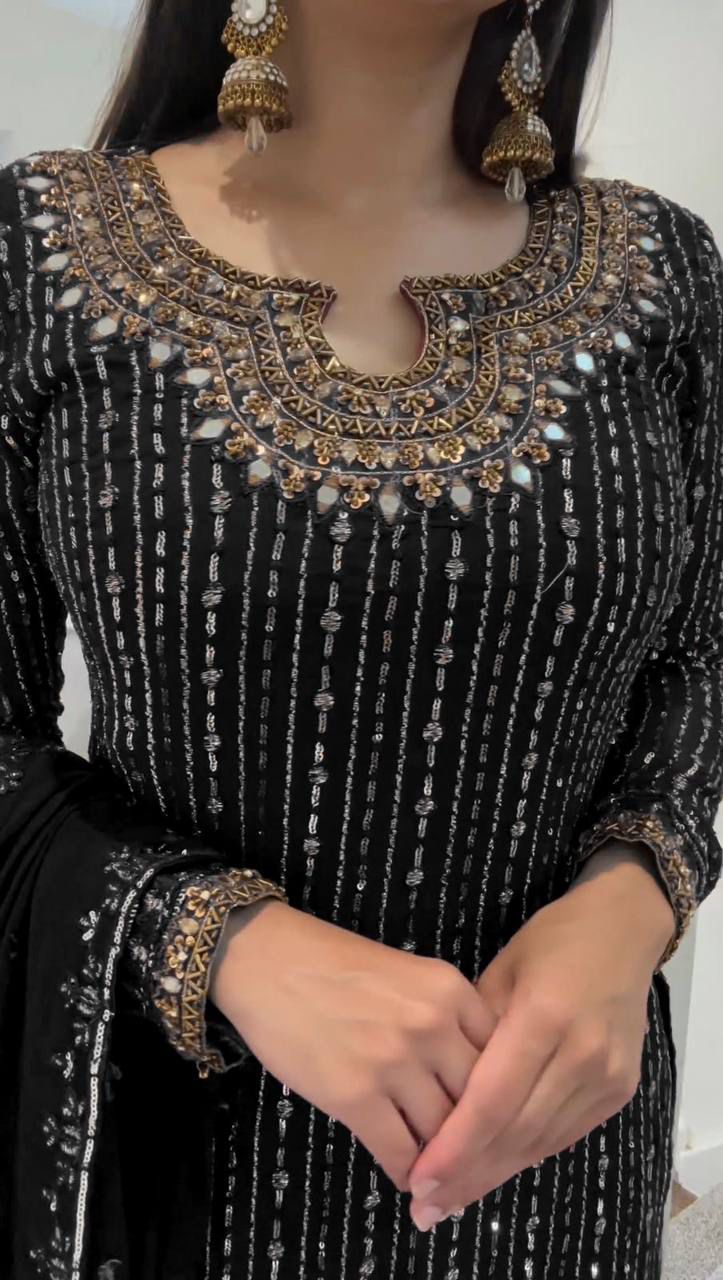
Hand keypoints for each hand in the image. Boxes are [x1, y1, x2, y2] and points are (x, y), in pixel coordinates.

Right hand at [209, 897, 496, 1192]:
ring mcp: (395, 1061)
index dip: (502, 1097)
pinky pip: (400, 1153)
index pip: (503, 1060)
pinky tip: (406, 1176)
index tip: (498, 1121)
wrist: (266, 961)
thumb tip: (476, 1083)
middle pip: (480, 1101)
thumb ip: (448, 1021)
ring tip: (440, 1173)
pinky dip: (407, 1172)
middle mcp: (432, 1025)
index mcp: (451, 990)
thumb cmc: (334, 966)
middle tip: (474, 1159)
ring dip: (442, 1160)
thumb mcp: (410, 977)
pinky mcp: (355, 1095)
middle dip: (477, 1136)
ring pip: (444, 1134)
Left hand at [405, 844, 675, 1228]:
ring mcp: (606, 1075)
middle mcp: (581, 1053)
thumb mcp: (500, 972)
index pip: (492, 1100)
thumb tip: (434, 1090)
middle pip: (516, 1132)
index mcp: (544, 1017)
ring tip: (451, 1197)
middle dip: (467, 1173)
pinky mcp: (619, 1089)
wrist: (623, 931)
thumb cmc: (552, 941)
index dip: (454, 1146)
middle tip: (425, 1204)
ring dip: (495, 1173)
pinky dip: (526, 1153)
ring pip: (541, 1142)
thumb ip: (472, 1033)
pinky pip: (564, 1134)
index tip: (419, 1177)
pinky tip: (493, 1168)